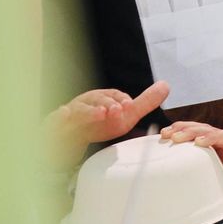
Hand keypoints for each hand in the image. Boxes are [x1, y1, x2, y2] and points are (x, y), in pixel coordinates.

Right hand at [48, 82, 168, 148]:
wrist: (73, 138)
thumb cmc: (100, 123)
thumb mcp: (125, 114)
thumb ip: (145, 102)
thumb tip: (166, 85)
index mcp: (103, 98)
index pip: (114, 95)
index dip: (121, 99)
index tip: (129, 105)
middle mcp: (87, 102)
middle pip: (97, 100)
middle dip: (108, 104)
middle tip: (117, 111)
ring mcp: (71, 113)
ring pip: (79, 109)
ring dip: (89, 111)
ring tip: (100, 114)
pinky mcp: (57, 124)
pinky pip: (56, 120)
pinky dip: (59, 117)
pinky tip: (63, 114)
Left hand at [161, 123, 222, 223]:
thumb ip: (215, 193)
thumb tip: (190, 199)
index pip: (202, 147)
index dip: (183, 143)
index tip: (164, 145)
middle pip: (205, 135)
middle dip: (183, 132)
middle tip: (163, 134)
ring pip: (215, 133)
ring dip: (194, 132)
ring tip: (175, 134)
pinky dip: (215, 138)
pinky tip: (199, 141)